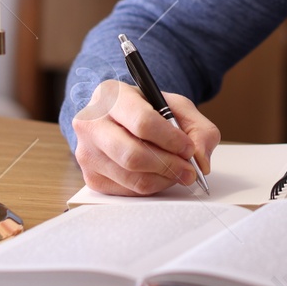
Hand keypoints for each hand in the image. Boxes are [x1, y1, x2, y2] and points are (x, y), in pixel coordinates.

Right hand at [72, 80, 220, 195]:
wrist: (120, 120)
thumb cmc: (148, 110)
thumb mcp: (177, 107)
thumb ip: (198, 129)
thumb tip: (200, 160)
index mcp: (111, 95)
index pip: (142, 122)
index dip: (170, 139)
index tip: (188, 148)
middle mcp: (91, 122)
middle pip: (132, 155)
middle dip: (168, 165)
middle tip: (189, 170)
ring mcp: (86, 152)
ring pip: (131, 176)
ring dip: (163, 179)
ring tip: (178, 173)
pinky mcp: (91, 176)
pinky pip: (127, 190)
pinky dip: (151, 187)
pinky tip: (160, 176)